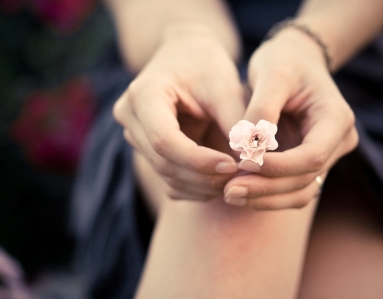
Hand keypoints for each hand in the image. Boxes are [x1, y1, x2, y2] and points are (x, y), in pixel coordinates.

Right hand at [113, 28, 245, 200]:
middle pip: (164, 162)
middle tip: (241, 176)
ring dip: (202, 184)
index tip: (233, 165)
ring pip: (166, 175)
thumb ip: (237, 124)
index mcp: (143, 94)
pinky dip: (195, 187)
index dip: (198, 160)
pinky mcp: (146, 150)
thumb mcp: (225, 87)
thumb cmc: (206, 66)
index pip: (164, 140)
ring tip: (235, 179)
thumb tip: (252, 162)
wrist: (186, 56)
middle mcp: (130, 117)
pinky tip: (220, 181)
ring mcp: (134, 136)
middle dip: (204, 175)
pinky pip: (169, 180)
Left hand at [223, 28, 358, 208]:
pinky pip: (289, 190)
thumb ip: (261, 111)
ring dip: (264, 198)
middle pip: (305, 180)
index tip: (241, 163)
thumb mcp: (272, 75)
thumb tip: (245, 150)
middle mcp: (337, 143)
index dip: (277, 166)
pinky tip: (237, 190)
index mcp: (336, 119)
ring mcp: (325, 156)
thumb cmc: (284, 62)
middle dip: (265, 188)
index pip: (312, 156)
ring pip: (298, 192)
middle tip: (228, 190)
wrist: (294, 60)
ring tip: (228, 194)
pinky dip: (265, 194)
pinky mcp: (306, 164)